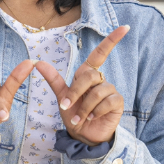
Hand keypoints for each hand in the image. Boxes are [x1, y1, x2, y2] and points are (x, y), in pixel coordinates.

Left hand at [35, 25, 129, 145]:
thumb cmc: (74, 114)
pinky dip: (96, 111)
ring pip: (97, 91)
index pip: (101, 53)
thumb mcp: (61, 97)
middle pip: (90, 75)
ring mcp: (110, 90)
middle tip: (66, 107)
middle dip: (76, 92)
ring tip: (80, 118)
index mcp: (87, 74)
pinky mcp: (117, 102)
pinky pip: (107, 101)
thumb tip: (38, 62)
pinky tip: (92, 118)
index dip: (112, 40)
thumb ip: (53, 79)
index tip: (125, 27)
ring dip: (85, 107)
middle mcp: (100, 80)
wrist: (82, 136)